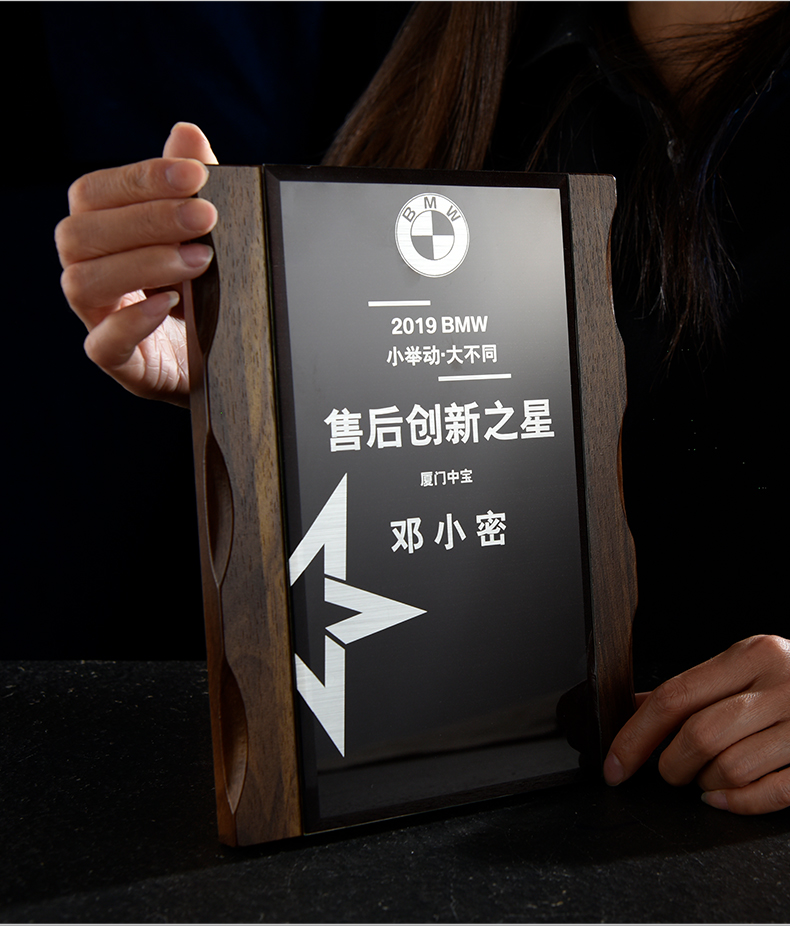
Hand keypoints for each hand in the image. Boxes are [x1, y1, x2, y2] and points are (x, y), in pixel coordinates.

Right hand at [55, 122, 218, 405]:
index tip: (194, 174)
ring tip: (199, 261)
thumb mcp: (206, 235)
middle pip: (80, 235)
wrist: (231, 359)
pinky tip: (169, 304)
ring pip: (83, 284)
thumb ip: (192, 188)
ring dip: (143, 264)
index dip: (139, 179)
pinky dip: (132, 321)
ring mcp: (100, 321)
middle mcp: (90, 274)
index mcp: (102, 235)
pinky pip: (103, 344)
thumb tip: (186, 133)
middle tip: (205, 218)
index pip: (92, 194)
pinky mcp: (123, 364)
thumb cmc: (209, 291)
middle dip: (146, 220)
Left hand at [604, 635, 789, 813]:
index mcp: (752, 655)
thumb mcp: (745, 670)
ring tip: (705, 779)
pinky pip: (770, 794)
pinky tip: (722, 799)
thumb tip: (632, 710)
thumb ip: (694, 690)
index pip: (674, 696)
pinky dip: (736, 803)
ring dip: (704, 785)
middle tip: (671, 771)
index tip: (614, 766)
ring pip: (730, 768)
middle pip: (699, 736)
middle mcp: (782, 684)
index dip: (634, 736)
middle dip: (670, 765)